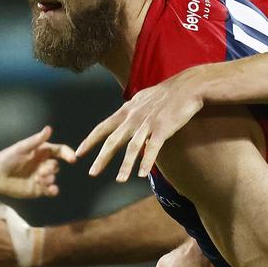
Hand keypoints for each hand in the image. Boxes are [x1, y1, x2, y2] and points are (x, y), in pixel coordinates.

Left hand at [0, 126, 75, 198]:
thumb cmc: (7, 158)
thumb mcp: (22, 147)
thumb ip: (37, 140)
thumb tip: (49, 129)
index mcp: (41, 152)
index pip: (59, 151)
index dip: (67, 154)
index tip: (72, 159)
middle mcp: (42, 164)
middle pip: (56, 165)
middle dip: (51, 168)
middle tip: (42, 171)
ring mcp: (40, 177)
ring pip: (53, 178)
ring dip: (49, 179)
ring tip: (40, 179)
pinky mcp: (37, 189)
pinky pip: (50, 190)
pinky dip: (53, 190)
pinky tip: (51, 190)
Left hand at [76, 68, 205, 181]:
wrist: (188, 86)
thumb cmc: (167, 93)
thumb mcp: (143, 98)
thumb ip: (131, 109)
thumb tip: (124, 115)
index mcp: (127, 110)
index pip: (103, 126)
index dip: (90, 140)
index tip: (79, 152)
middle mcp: (133, 117)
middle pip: (113, 140)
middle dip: (102, 158)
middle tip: (92, 173)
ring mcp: (148, 123)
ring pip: (132, 147)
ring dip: (125, 165)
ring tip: (119, 180)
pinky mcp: (163, 128)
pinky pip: (152, 148)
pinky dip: (146, 161)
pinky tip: (142, 174)